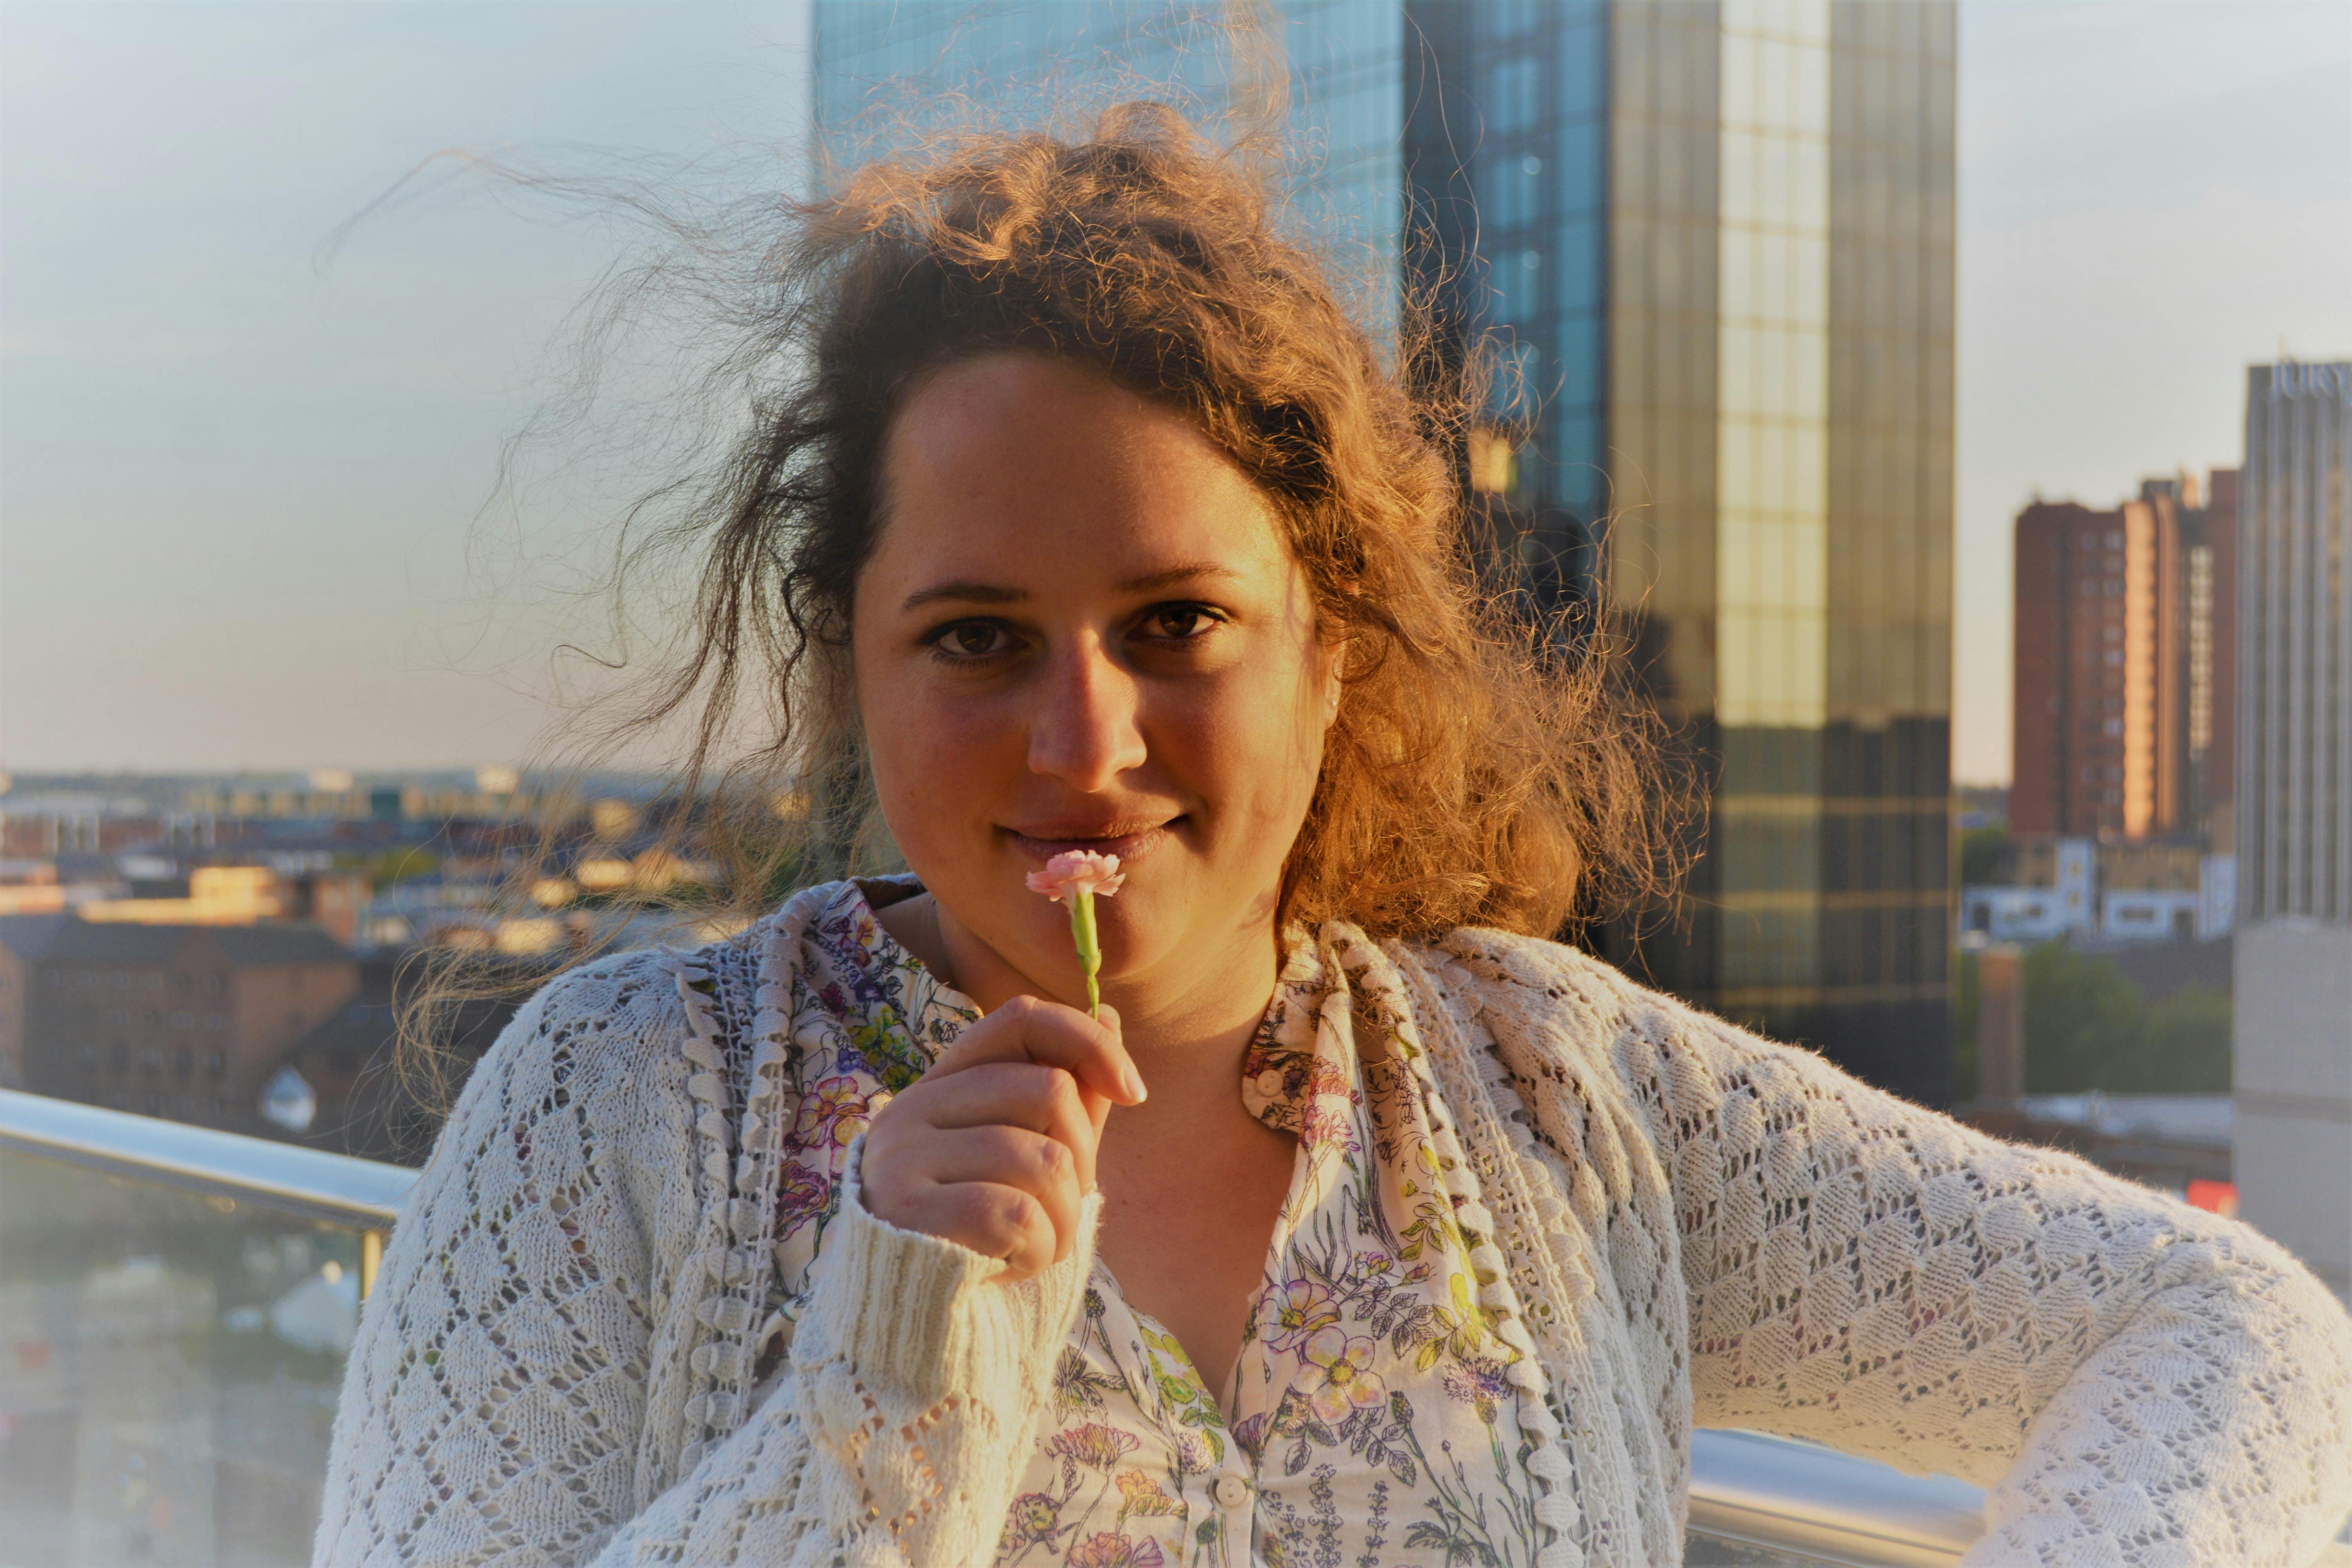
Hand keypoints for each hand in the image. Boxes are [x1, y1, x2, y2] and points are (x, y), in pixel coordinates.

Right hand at [861, 995, 1145, 1282]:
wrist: (908, 1320)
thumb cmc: (978, 1232)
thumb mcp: (1028, 1156)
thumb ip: (1067, 1093)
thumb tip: (1108, 1014)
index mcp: (941, 1084)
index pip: (1021, 1019)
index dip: (1088, 1042)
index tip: (1134, 1091)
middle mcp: (912, 1110)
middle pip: (1049, 1091)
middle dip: (1083, 1158)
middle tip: (1057, 1206)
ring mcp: (902, 1159)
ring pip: (1044, 1160)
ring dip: (1064, 1218)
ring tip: (1033, 1244)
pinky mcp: (909, 1213)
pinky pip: (1018, 1215)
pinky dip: (1038, 1250)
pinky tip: (1012, 1266)